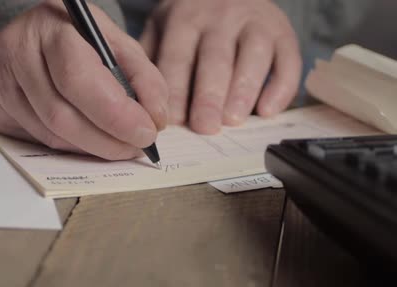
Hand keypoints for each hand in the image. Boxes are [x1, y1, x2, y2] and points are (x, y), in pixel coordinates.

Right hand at [0, 0, 167, 159]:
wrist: (35, 34)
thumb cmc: (79, 39)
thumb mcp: (116, 44)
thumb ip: (143, 77)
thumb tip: (155, 119)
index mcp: (52, 26)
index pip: (78, 78)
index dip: (114, 114)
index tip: (146, 133)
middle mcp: (16, 50)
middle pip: (60, 116)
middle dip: (106, 141)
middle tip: (134, 148)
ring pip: (48, 134)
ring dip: (88, 147)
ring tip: (113, 141)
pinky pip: (33, 141)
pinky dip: (65, 146)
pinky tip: (81, 135)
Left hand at [140, 0, 301, 133]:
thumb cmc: (189, 21)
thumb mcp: (161, 28)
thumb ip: (150, 59)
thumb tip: (139, 102)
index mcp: (185, 20)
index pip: (178, 58)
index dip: (175, 90)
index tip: (173, 121)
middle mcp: (221, 17)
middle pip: (215, 58)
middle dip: (209, 95)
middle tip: (204, 127)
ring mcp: (256, 22)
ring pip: (253, 55)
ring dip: (244, 90)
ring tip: (233, 120)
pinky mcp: (283, 32)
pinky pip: (288, 59)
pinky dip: (281, 87)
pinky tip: (268, 110)